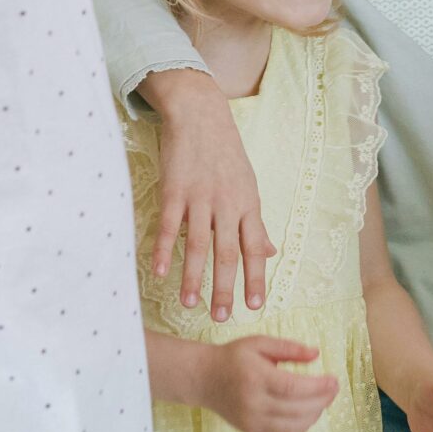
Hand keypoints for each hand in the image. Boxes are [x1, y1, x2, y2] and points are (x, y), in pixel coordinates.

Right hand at [143, 70, 275, 321]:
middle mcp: (227, 204)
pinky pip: (170, 226)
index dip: (256, 278)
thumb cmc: (226, 153)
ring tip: (190, 304)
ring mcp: (200, 197)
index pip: (254, 249)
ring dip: (193, 278)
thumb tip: (272, 253)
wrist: (200, 114)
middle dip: (225, 288)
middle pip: (228, 253)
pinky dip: (165, 251)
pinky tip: (160, 273)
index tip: (254, 306)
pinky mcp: (174, 190)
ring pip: (199, 245)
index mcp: (248, 205)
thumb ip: (256, 223)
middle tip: (221, 317)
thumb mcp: (248, 187)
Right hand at [199, 337, 338, 431]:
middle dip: (322, 400)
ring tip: (323, 400)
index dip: (318, 387)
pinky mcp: (252, 431)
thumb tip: (316, 354)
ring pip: (294, 426)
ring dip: (315, 414)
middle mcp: (253, 402)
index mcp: (255, 377)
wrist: (204, 379)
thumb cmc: (233, 357)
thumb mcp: (259, 343)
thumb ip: (289, 348)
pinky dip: (302, 426)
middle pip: (297, 409)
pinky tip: (309, 413)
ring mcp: (252, 420)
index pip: (293, 388)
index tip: (334, 380)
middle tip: (334, 388)